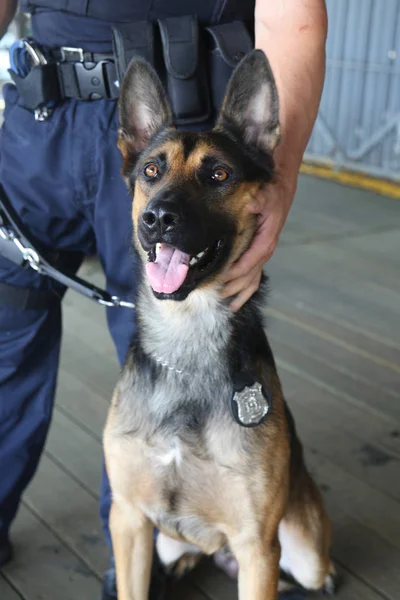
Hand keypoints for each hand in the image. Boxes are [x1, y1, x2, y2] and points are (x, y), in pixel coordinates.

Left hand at [221, 179, 295, 310]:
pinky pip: (253, 278)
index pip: (247, 262)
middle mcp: (264, 251)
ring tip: (220, 303)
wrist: (280, 193)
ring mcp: (262, 256)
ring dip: (236, 293)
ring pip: (251, 281)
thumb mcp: (265, 195)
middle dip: (230, 287)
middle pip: (247, 277)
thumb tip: (252, 204)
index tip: (217, 278)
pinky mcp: (258, 256)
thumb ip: (258, 201)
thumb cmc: (271, 195)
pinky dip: (244, 292)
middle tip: (211, 294)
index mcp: (265, 241)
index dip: (233, 272)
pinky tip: (233, 303)